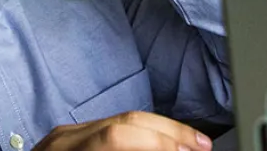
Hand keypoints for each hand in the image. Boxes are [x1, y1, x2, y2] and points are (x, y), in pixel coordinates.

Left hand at [33, 111, 212, 150]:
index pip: (117, 136)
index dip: (158, 142)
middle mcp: (64, 140)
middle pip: (125, 121)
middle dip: (170, 132)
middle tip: (201, 147)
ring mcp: (64, 135)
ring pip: (121, 119)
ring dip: (160, 130)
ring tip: (189, 144)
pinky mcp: (67, 136)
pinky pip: (110, 125)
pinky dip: (140, 133)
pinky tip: (160, 141)